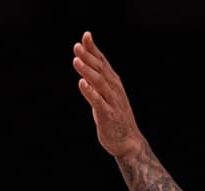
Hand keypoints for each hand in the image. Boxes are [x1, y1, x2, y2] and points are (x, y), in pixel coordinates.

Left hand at [72, 31, 144, 159]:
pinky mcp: (107, 115)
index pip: (103, 62)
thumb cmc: (115, 118)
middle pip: (100, 69)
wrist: (128, 142)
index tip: (86, 35)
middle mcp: (114, 89)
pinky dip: (90, 92)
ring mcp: (112, 102)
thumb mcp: (106, 97)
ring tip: (76, 60)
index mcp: (113, 83)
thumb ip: (97, 84)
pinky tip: (82, 83)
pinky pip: (98, 102)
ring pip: (99, 83)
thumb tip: (86, 72)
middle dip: (88, 56)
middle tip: (77, 45)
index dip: (94, 49)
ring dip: (87, 71)